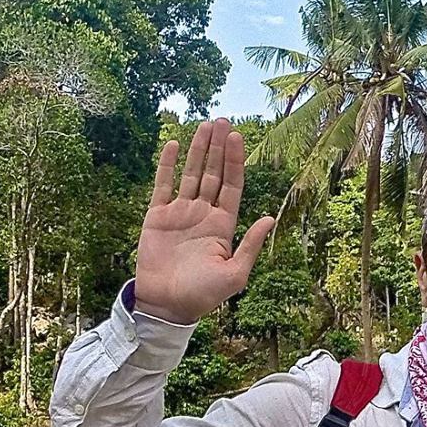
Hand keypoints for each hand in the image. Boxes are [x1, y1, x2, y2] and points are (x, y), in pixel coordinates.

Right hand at [133, 119, 274, 323]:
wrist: (167, 306)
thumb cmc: (203, 295)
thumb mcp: (235, 273)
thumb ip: (251, 245)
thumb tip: (269, 218)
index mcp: (224, 225)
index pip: (231, 185)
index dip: (235, 161)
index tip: (237, 137)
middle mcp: (203, 214)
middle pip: (213, 173)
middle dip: (218, 148)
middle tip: (222, 121)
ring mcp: (180, 213)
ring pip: (190, 173)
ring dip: (197, 150)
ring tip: (204, 125)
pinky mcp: (157, 216)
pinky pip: (162, 185)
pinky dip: (166, 165)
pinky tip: (172, 143)